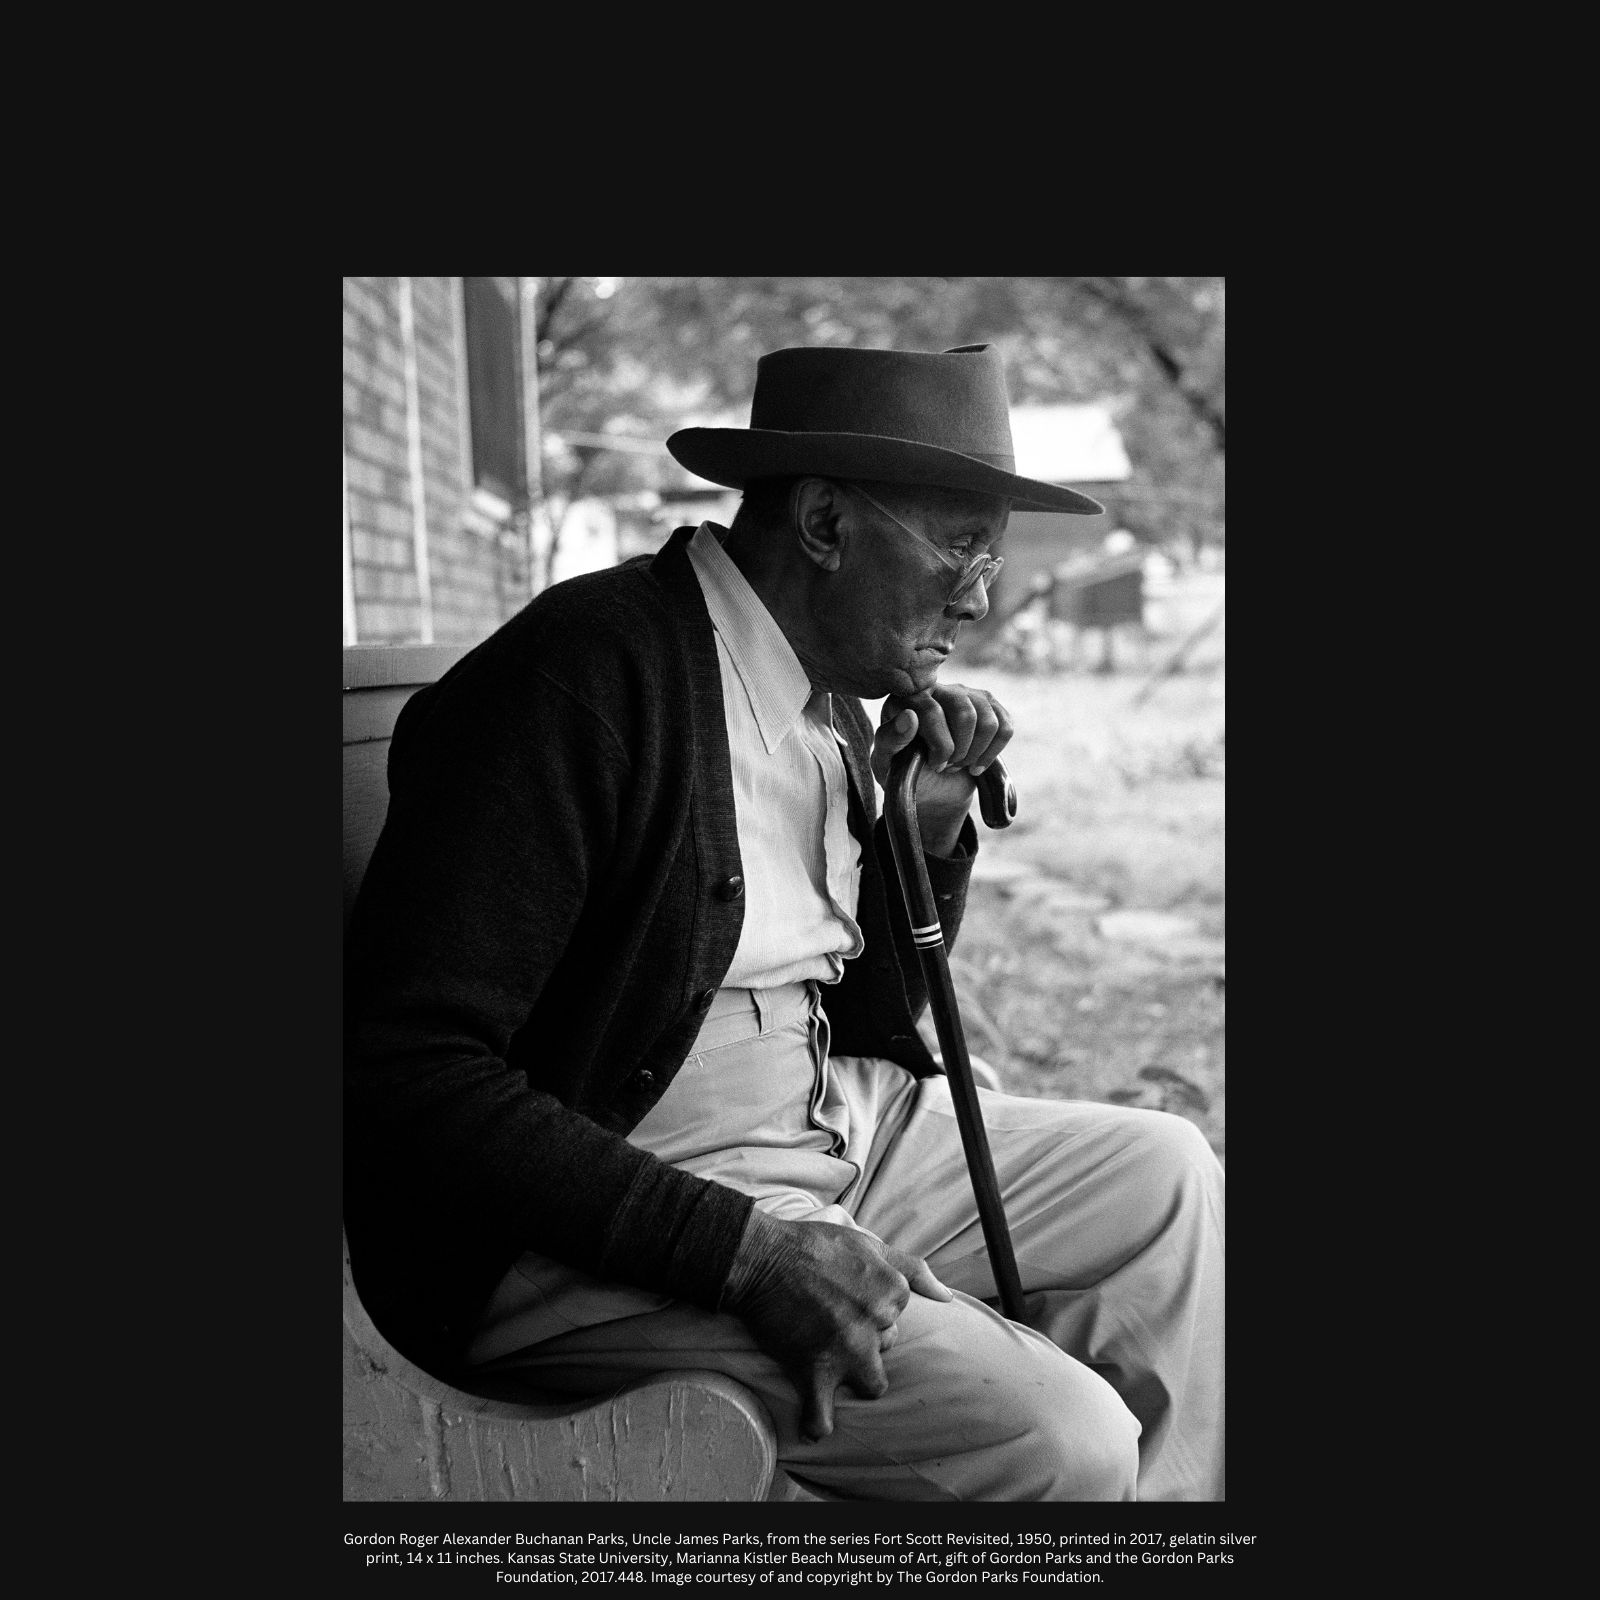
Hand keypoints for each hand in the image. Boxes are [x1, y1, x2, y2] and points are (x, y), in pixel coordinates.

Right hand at [722, 1210, 952, 1441]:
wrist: (762, 1257)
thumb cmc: (814, 1246)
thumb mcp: (869, 1245)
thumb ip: (913, 1268)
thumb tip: (947, 1297)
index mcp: (891, 1289)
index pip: (898, 1313)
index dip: (874, 1307)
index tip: (848, 1296)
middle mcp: (875, 1321)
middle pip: (886, 1346)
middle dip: (866, 1337)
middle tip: (833, 1320)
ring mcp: (847, 1349)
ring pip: (872, 1383)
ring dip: (855, 1375)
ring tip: (833, 1360)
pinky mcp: (814, 1369)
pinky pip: (822, 1413)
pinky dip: (818, 1422)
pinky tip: (816, 1425)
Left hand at [871, 683, 1013, 854]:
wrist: (929, 788)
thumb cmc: (903, 772)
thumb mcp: (886, 762)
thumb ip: (891, 739)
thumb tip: (909, 716)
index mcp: (907, 698)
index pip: (932, 711)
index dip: (940, 745)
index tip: (933, 764)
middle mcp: (937, 689)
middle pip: (965, 714)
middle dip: (960, 750)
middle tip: (946, 766)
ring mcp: (965, 695)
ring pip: (987, 721)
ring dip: (975, 752)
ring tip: (959, 764)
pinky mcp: (988, 707)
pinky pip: (1005, 726)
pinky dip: (993, 752)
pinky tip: (977, 763)